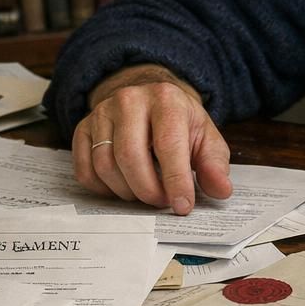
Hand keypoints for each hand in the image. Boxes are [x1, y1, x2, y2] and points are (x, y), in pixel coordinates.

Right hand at [71, 66, 232, 213]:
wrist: (150, 100)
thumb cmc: (180, 124)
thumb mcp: (205, 138)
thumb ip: (214, 164)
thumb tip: (221, 190)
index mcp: (166, 99)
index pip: (167, 144)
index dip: (175, 180)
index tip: (182, 206)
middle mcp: (129, 100)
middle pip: (129, 156)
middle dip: (147, 190)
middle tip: (162, 202)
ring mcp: (101, 113)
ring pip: (105, 165)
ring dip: (127, 191)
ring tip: (146, 193)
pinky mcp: (83, 129)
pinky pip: (85, 170)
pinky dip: (103, 189)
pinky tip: (122, 188)